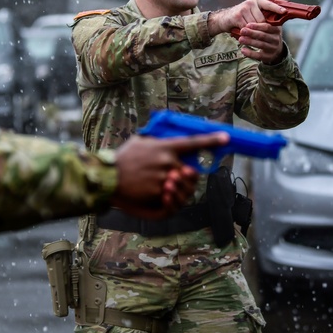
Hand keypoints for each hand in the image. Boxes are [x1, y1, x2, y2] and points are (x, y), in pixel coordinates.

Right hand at [111, 132, 228, 218]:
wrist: (107, 177)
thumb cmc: (121, 158)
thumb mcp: (139, 142)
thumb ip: (155, 139)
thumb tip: (163, 135)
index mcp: (164, 147)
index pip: (193, 142)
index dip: (212, 140)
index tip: (226, 138)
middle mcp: (168, 161)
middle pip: (190, 170)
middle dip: (186, 175)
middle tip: (175, 177)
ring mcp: (164, 178)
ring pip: (182, 185)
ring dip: (177, 187)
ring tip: (164, 186)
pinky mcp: (159, 192)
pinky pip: (172, 197)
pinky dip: (168, 197)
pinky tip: (158, 193)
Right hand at [209, 0, 285, 63]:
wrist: (223, 19)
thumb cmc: (240, 17)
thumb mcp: (252, 12)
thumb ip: (261, 14)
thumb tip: (275, 21)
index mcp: (257, 0)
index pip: (269, 5)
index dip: (277, 9)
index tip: (285, 12)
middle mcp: (251, 2)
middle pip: (262, 20)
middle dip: (261, 28)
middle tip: (258, 32)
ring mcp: (244, 8)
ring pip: (254, 25)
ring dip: (252, 31)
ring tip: (248, 31)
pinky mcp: (237, 16)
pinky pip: (247, 28)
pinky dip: (245, 32)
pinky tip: (242, 32)